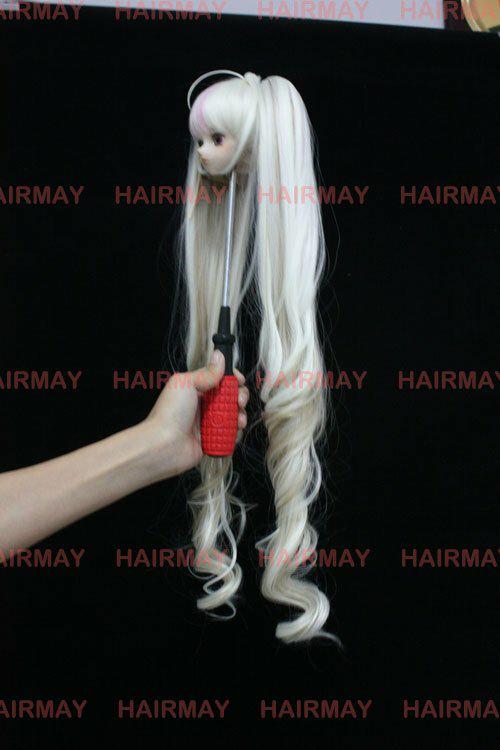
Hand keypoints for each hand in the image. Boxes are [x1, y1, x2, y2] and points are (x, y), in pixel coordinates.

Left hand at [145, 351, 248, 475]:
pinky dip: (236, 433)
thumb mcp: (186, 383)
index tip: (239, 380)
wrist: (164, 445)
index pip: (220, 380)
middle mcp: (204, 406)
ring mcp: (209, 423)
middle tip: (239, 401)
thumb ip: (206, 372)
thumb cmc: (170, 412)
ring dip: (240, 416)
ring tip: (238, 420)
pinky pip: (231, 434)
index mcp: (196, 389)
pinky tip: (234, 431)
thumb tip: (219, 356)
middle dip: (240, 397)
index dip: (233, 379)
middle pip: (231, 397)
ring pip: (234, 416)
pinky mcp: (213, 440)